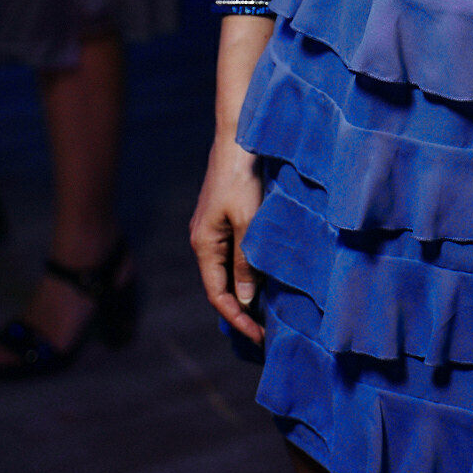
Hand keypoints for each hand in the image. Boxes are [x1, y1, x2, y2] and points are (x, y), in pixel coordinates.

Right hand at [190, 136, 265, 343]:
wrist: (239, 136)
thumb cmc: (243, 177)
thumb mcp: (248, 222)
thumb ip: (246, 261)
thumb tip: (246, 299)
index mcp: (204, 244)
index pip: (217, 294)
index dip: (237, 318)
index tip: (260, 336)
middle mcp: (204, 239)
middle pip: (220, 285)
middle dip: (241, 309)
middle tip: (267, 330)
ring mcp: (213, 227)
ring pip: (227, 269)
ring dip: (245, 289)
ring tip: (269, 309)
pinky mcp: (224, 215)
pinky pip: (233, 252)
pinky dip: (247, 269)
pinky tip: (264, 274)